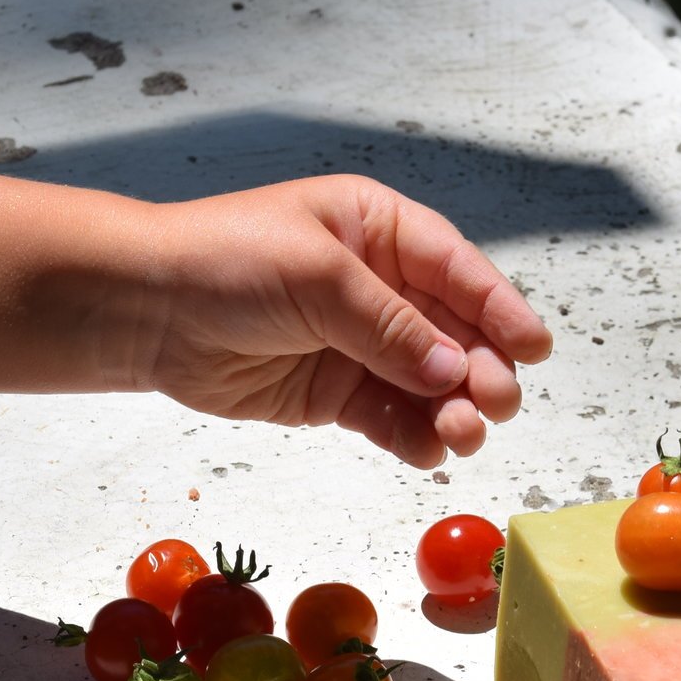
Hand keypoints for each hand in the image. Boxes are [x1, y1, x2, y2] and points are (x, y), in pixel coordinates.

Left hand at [116, 175, 551, 466]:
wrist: (146, 310)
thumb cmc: (223, 261)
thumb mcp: (317, 275)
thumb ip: (388, 324)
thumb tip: (450, 366)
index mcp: (378, 230)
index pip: (456, 269)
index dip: (499, 308)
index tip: (534, 348)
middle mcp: (379, 285)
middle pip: (453, 331)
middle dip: (480, 368)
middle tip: (494, 403)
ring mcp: (358, 342)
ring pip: (429, 382)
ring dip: (453, 409)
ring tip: (460, 435)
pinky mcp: (334, 392)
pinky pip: (391, 416)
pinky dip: (415, 435)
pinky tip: (429, 451)